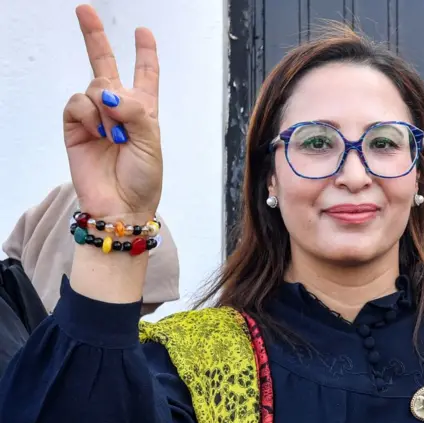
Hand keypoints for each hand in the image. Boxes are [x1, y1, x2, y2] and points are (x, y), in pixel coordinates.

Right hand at [63, 4, 161, 217]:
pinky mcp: (75, 128)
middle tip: (84, 9)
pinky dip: (89, 116)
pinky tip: (98, 134)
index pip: (145, 75)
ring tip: (114, 137)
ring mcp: (95, 117)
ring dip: (107, 107)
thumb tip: (110, 93)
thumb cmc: (143, 178)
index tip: (143, 32)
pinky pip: (77, 104)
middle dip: (94, 37)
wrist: (121, 206)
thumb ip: (136, 111)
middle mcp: (118, 109)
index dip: (145, 54)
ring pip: (95, 87)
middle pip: (105, 66)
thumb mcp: (152, 141)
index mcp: (143, 111)